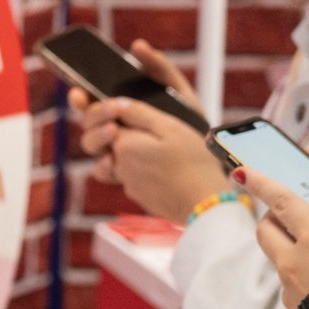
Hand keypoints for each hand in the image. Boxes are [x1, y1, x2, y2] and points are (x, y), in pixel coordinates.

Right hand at [67, 40, 209, 205]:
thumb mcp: (179, 92)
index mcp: (120, 111)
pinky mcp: (122, 174)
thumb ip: (160, 69)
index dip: (80, 96)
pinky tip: (114, 162)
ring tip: (114, 131)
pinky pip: (102, 171)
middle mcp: (113, 131)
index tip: (78, 92)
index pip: (91, 101)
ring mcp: (115, 153)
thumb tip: (137, 45)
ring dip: (96, 136)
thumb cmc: (189, 124)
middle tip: (111, 109)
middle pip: (86, 122)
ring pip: (90, 144)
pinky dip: (103, 167)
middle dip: (91, 114)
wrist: (205, 162)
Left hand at [75, 96, 229, 223]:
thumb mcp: (171, 128)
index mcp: (123, 145)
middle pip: (104, 141)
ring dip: (127, 150)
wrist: (205, 204)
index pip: (103, 121)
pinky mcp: (138, 195)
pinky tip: (160, 166)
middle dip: (112, 130)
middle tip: (136, 125)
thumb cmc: (193, 163)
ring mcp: (127, 183)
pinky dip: (139, 168)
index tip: (121, 106)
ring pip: (116, 159)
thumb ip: (139, 113)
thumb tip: (116, 104)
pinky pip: (130, 175)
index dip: (109, 110)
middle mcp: (118, 165)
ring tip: (153, 147)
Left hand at [233, 168, 308, 308]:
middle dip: (273, 218)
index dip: (262, 183)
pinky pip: (292, 286)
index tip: (241, 170)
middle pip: (266, 229)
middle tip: (291, 215)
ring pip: (278, 259)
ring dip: (290, 251)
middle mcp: (296, 261)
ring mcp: (290, 287)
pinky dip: (302, 279)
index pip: (283, 203)